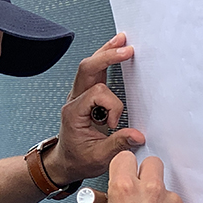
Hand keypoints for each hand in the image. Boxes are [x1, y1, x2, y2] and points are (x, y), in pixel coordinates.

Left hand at [43, 33, 145, 184]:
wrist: (65, 162)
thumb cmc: (78, 159)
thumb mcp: (99, 157)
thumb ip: (118, 144)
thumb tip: (137, 135)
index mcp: (74, 113)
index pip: (97, 94)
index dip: (112, 106)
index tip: (114, 124)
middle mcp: (74, 100)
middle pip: (87, 69)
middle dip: (107, 57)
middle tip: (126, 49)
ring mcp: (78, 96)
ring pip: (89, 67)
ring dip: (105, 53)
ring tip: (121, 41)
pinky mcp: (85, 96)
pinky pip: (93, 73)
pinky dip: (105, 61)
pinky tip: (114, 52)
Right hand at [94, 152, 193, 202]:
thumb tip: (109, 198)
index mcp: (124, 189)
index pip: (125, 158)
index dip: (122, 168)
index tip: (122, 175)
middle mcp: (149, 190)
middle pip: (151, 163)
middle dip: (144, 173)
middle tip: (138, 191)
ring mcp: (171, 201)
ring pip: (165, 187)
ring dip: (158, 197)